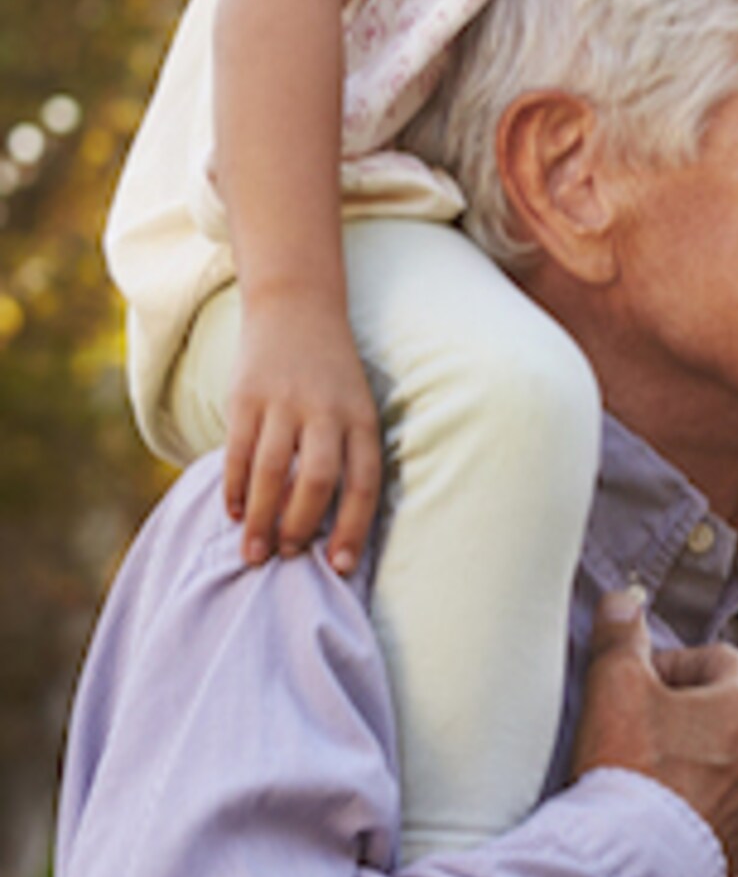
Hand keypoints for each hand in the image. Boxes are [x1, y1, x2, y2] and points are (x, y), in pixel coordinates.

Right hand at [224, 294, 382, 573]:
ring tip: (254, 554)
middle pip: (317, 481)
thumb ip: (347, 455)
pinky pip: (238, 452)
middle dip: (300, 527)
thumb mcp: (356, 407)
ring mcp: (284, 403)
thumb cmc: (331, 376)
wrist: (298, 307)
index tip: (339, 568)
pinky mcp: (246, 397)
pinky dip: (235, 489)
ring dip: (260, 520)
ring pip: (271, 472)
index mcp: (362, 419)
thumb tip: (331, 526)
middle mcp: (327, 411)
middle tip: (287, 557)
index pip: (364, 483)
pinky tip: (234, 513)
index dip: (352, 528)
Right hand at [572, 590, 737, 873]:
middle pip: (723, 709)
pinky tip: (650, 811)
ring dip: (685, 756)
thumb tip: (623, 602)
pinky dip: (688, 800)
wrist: (635, 868)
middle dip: (679, 710)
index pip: (720, 659)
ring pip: (720, 758)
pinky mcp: (736, 844)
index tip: (639, 684)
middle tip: (633, 725)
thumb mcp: (616, 685)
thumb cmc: (630, 771)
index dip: (674, 664)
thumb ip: (621, 635)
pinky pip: (715, 806)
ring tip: (638, 771)